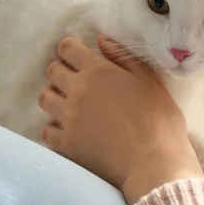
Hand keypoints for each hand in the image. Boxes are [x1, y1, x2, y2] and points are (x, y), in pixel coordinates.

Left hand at [39, 35, 202, 204]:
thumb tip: (101, 40)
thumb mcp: (150, 81)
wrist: (154, 164)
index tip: (77, 56)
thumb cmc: (159, 120)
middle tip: (75, 80)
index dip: (70, 49)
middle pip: (53, 71)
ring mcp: (69, 117)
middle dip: (62, 70)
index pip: (67, 48)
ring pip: (44, 98)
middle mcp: (78, 90)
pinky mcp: (66, 143)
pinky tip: (66, 129)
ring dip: (54, 96)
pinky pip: (46, 130)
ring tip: (67, 103)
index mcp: (98, 71)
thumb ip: (124, 57)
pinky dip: (53, 127)